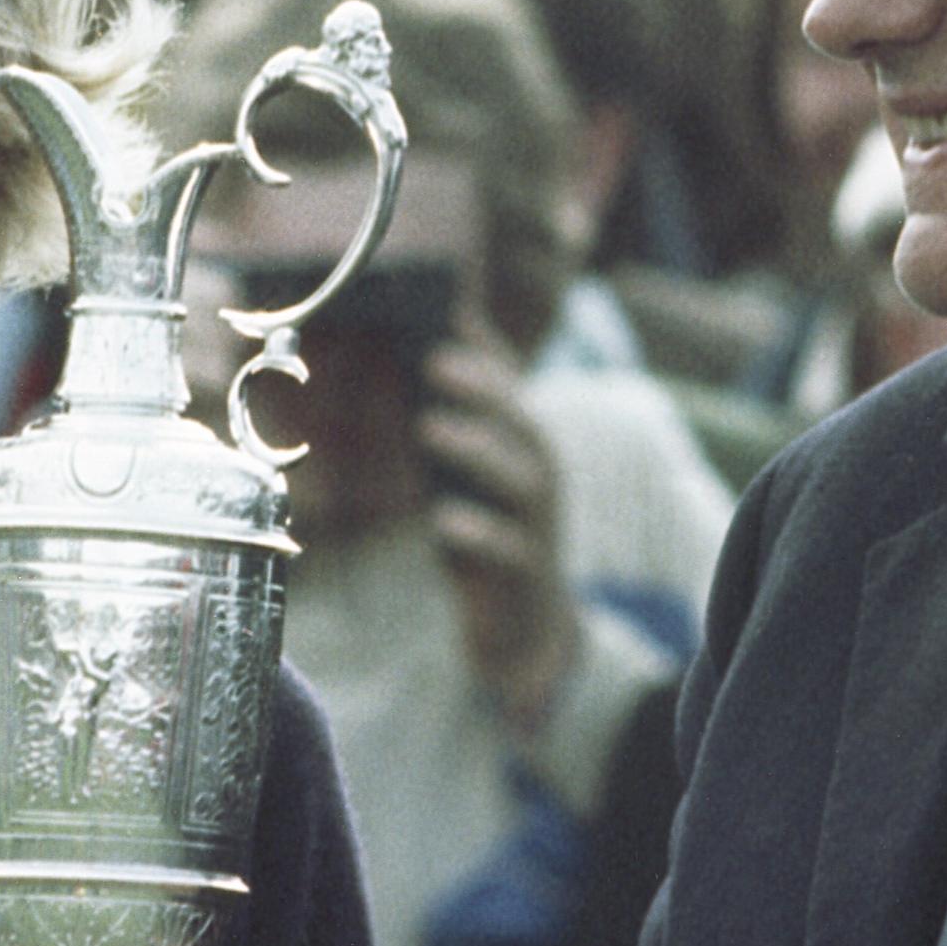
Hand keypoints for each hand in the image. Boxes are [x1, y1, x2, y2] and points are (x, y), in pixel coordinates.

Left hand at [414, 336, 576, 738]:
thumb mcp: (468, 478)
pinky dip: (480, 532)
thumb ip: (448, 425)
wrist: (523, 628)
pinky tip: (445, 521)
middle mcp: (540, 479)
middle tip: (435, 362)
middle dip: (483, 389)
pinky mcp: (526, 575)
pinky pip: (510, 550)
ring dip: (478, 450)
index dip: (487, 353)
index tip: (449, 317)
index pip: (513, 389)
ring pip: (523, 481)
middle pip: (524, 423)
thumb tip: (406, 363)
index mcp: (524, 449)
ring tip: (429, 426)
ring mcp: (539, 526)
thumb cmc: (485, 536)